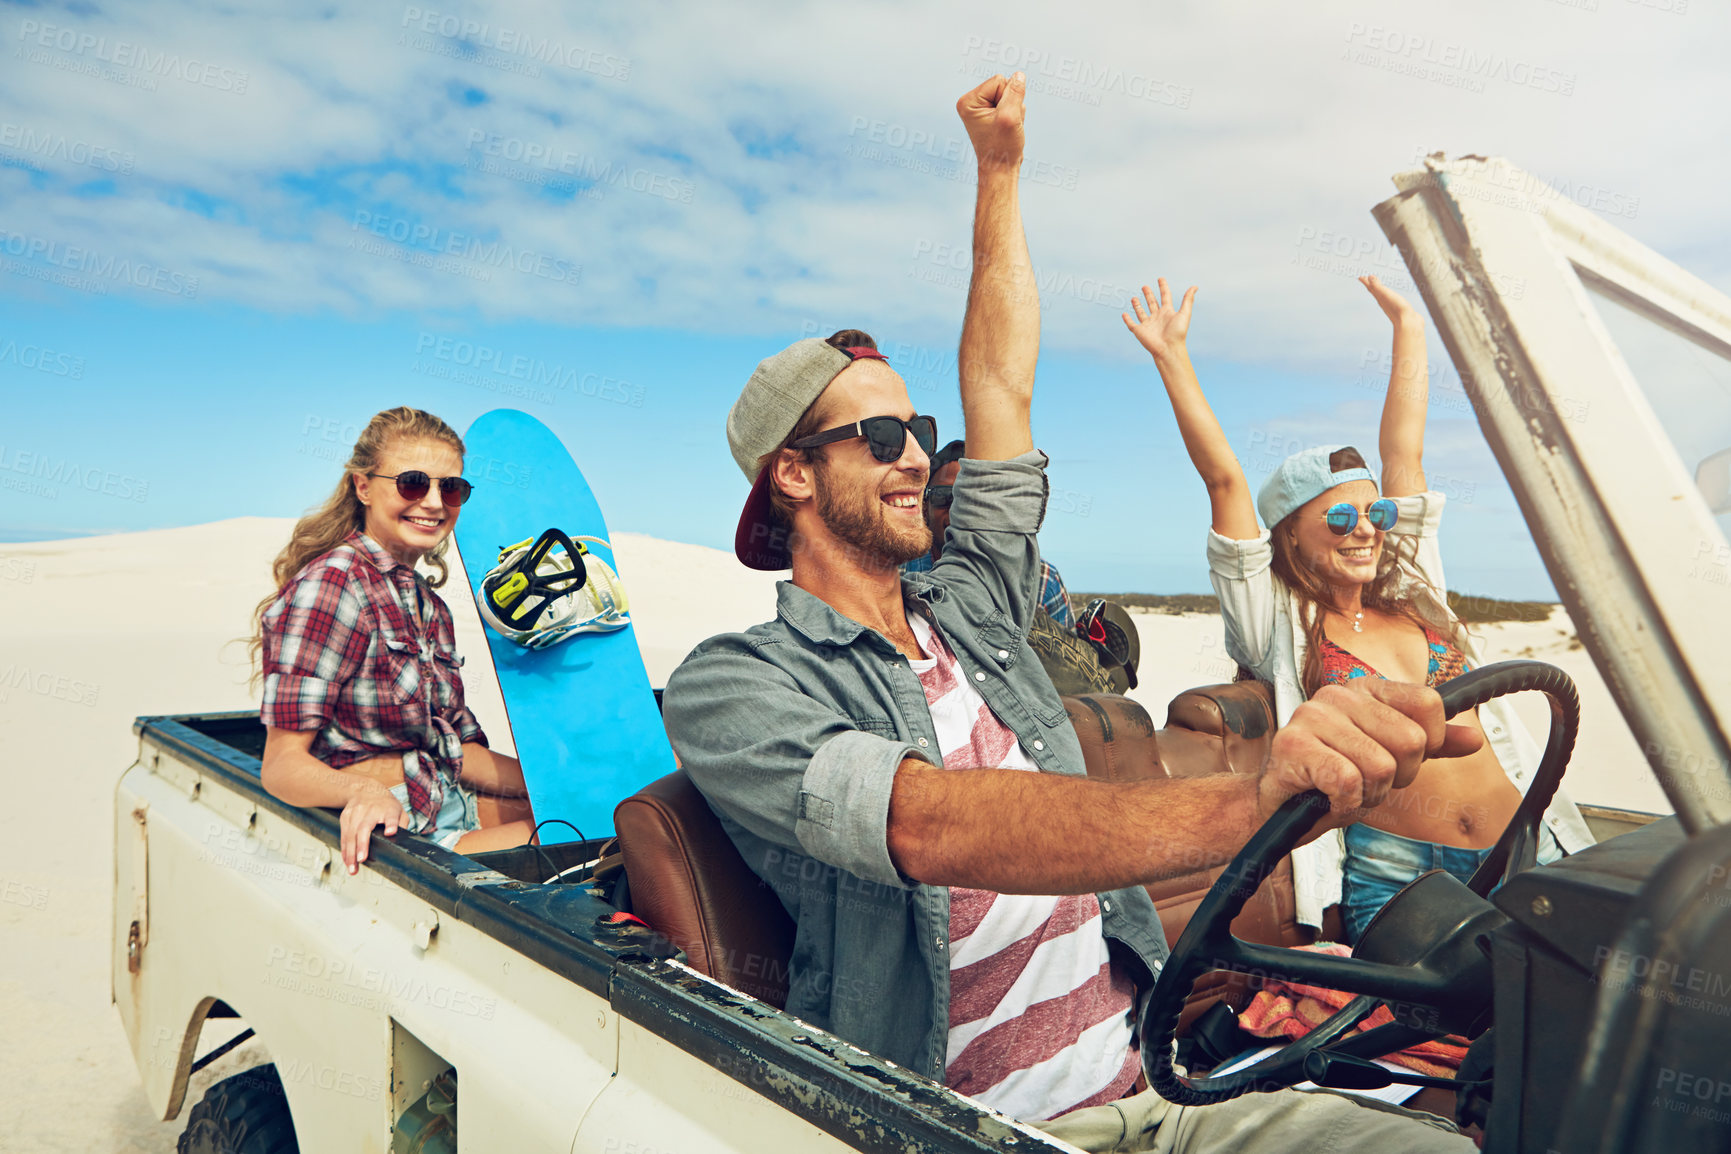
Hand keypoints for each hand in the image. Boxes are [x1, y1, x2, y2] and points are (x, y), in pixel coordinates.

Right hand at [340, 781, 405, 873]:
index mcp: (388, 809)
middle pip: (364, 828)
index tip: (391, 832)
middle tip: (361, 860)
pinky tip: (347, 860)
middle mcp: (370, 810)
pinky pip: (344, 836)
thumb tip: (402, 841)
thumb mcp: (399, 810)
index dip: (391, 824)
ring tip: (352, 868)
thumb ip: (401, 825)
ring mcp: (356, 813)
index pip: (391, 816)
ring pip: (351, 834)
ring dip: (350, 852)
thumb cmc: (385, 804)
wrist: (365, 789)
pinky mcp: (345, 817)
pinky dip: (344, 849)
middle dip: (362, 845)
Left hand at [956, 71, 1025, 169]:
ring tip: (1006, 129)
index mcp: (968, 101)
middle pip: (1004, 85)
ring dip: (1014, 111)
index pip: (999, 80)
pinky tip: (1008, 129)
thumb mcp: (1010, 116)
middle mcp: (971, 102)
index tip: (1002, 119)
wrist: (1000, 168)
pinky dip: (1014, 116)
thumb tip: (1019, 75)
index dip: (1008, 99)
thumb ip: (1015, 92)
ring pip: (1009, 95)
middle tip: (1006, 125)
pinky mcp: (990, 114)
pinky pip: (1011, 103)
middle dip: (1011, 104)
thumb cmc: (1002, 147)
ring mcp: (980, 108)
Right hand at [1123, 279, 1195, 361]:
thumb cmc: (1178, 333)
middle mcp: (1157, 317)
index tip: (1160, 279)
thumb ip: (1188, 300)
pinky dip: (1127, 319)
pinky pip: (1131, 324)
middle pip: (1152, 303)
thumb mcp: (1184, 314)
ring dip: (1137, 305)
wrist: (1168, 349)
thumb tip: (1195, 287)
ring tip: (1134, 298)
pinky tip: (1124, 314)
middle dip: (1148, 294)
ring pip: (1141, 312)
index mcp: (1167, 312)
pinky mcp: (1139, 331)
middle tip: (1144, 286)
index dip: (1163, 287)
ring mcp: (1148, 324)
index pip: (1165, 296)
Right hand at [1255, 679, 1482, 836]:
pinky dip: (1345, 803)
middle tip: (1364, 780)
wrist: (1279, 808)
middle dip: (1396, 777)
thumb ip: (1432, 746)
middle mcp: (1338, 695)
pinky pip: (1348, 782)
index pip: (1428, 704)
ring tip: (1343, 789)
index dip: (1426, 745)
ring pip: (1381, 767)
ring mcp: (1312, 717)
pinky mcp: (1293, 746)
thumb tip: (1474, 738)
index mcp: (1365, 690)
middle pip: (1411, 741)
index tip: (1398, 759)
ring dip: (1368, 793)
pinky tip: (1328, 798)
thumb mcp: (1391, 760)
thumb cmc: (1332, 780)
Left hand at [1359, 275, 1419, 327]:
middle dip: (1371, 285)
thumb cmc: (1397, 308)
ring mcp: (1392, 307)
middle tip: (1367, 280)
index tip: (1360, 277)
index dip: (1366, 282)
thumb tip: (1369, 277)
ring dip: (1381, 291)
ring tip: (1380, 288)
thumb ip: (1378, 286)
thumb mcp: (1386, 294)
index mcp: (1380, 298)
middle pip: (1376, 292)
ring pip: (1384, 297)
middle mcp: (1385, 303)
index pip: (1371, 288)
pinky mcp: (1401, 310)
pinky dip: (1391, 297)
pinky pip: (1393, 301)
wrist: (1408, 324)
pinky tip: (1394, 299)